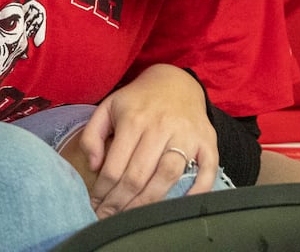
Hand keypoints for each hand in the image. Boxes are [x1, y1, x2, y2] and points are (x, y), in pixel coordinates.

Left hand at [76, 64, 217, 217]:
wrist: (175, 81)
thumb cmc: (138, 100)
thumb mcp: (108, 107)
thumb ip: (92, 135)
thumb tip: (94, 166)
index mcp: (134, 119)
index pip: (115, 166)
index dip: (103, 191)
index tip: (96, 204)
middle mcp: (161, 127)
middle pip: (139, 176)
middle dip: (121, 203)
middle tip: (110, 217)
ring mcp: (186, 134)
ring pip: (168, 175)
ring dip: (150, 202)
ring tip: (134, 216)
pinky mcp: (207, 140)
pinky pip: (207, 169)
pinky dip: (198, 189)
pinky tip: (182, 203)